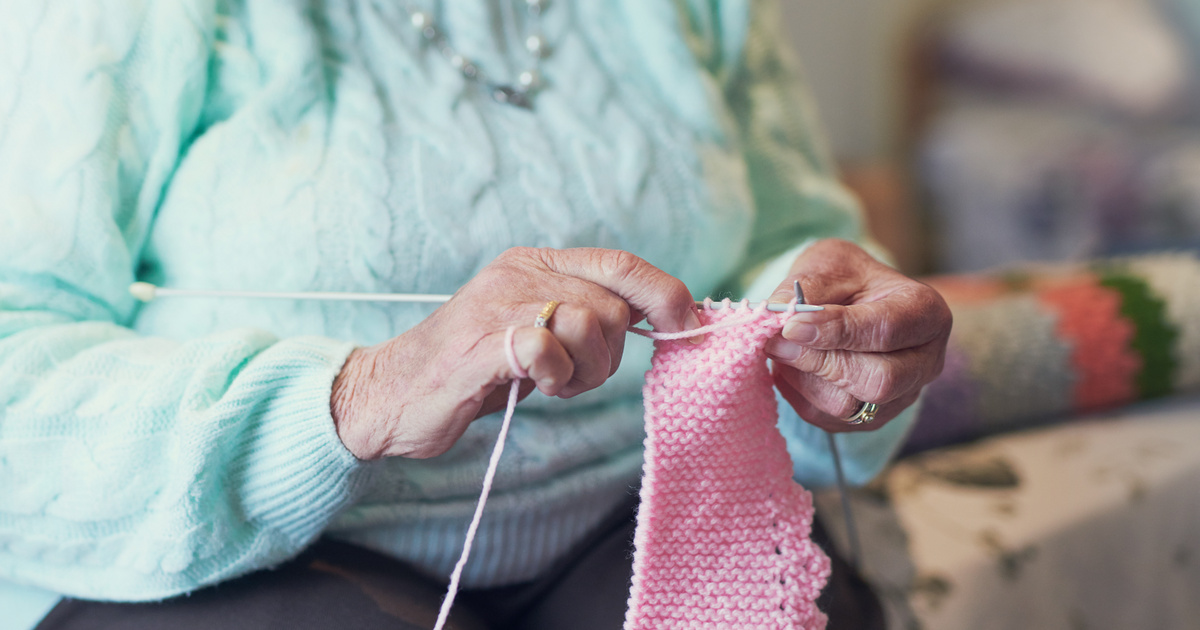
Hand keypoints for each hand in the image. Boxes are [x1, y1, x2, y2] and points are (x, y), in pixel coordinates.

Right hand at [330, 247, 700, 459]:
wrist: (389, 395)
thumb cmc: (471, 371)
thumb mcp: (537, 333)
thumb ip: (585, 317)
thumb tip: (660, 315)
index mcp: (533, 264)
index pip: (619, 263)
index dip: (665, 292)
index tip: (688, 326)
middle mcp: (517, 273)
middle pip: (611, 305)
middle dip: (609, 355)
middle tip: (574, 378)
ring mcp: (496, 304)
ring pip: (589, 323)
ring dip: (583, 372)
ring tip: (550, 384)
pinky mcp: (480, 343)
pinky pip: (548, 348)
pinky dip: (554, 377)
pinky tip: (531, 386)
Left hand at [765, 239, 950, 431]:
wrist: (847, 300)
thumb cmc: (843, 278)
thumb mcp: (828, 265)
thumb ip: (806, 289)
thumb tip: (778, 315)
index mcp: (925, 312)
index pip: (886, 330)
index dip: (836, 330)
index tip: (791, 325)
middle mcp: (925, 360)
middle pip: (879, 380)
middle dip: (818, 362)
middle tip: (776, 342)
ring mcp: (902, 395)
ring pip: (848, 406)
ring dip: (802, 379)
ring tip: (780, 349)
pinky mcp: (872, 418)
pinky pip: (828, 420)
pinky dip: (798, 394)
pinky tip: (789, 367)